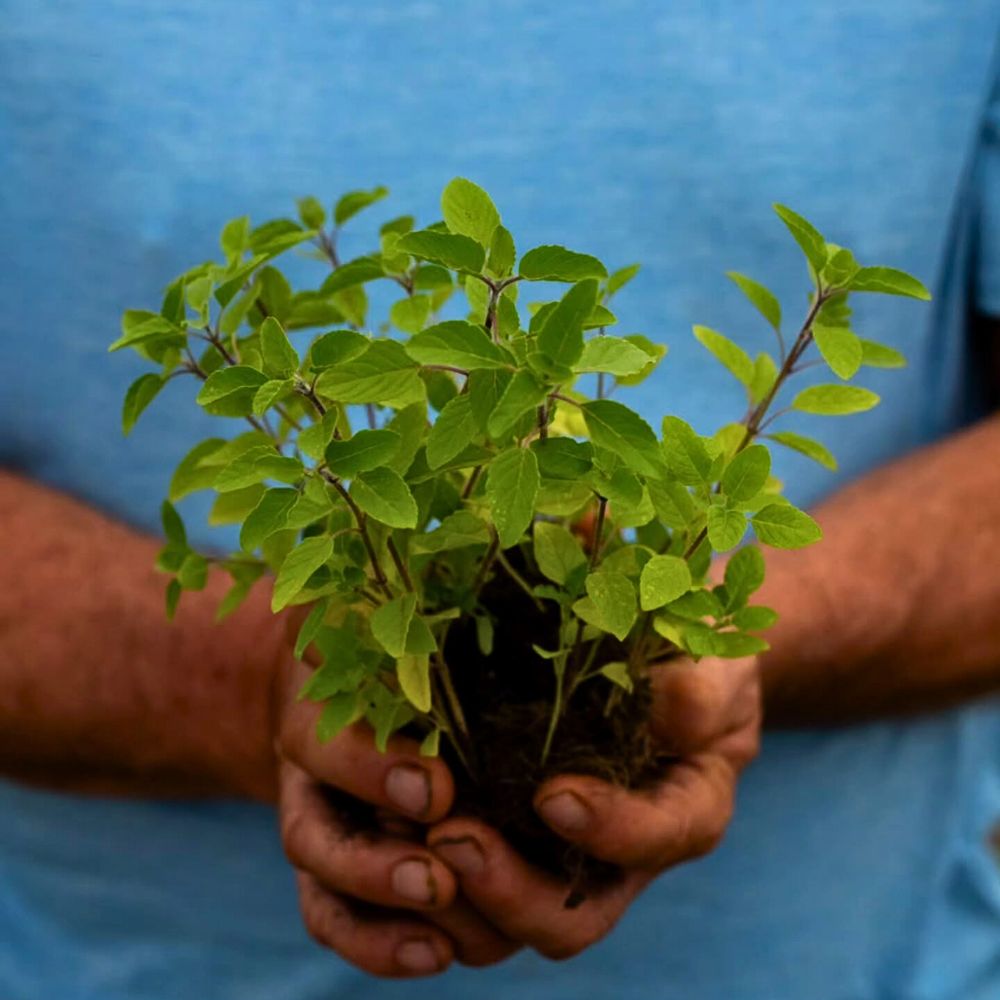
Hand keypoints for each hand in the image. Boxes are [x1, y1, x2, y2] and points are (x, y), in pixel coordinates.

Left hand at [273, 649, 757, 974]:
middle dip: (506, 887)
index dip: (608, 830)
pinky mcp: (510, 842)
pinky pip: (465, 891)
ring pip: (505, 922)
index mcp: (680, 814)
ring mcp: (559, 860)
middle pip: (567, 917)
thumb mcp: (710, 666)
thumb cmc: (692, 666)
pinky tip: (382, 824)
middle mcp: (617, 859)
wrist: (663, 674)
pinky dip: (422, 876)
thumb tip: (670, 704)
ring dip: (451, 894)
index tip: (555, 795)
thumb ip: (699, 690)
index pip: (653, 840)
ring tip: (402, 834)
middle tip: (451, 835)